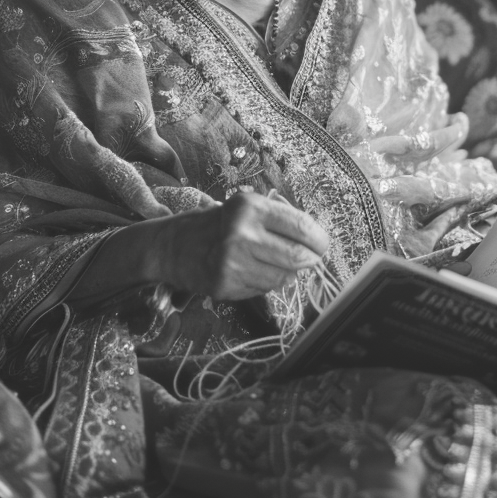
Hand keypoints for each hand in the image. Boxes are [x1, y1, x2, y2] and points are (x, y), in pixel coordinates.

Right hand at [148, 192, 329, 300]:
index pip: (301, 227)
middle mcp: (241, 234)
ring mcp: (233, 263)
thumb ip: (281, 220)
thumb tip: (317, 240)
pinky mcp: (226, 286)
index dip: (319, 240)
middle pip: (298, 257)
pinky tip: (252, 270)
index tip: (323, 245)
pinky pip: (265, 289)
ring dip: (287, 272)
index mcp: (251, 207)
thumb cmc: (219, 224)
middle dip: (310, 260)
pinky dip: (267, 282)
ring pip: (284, 277)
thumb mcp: (247, 208)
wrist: (173, 246)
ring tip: (271, 261)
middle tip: (311, 259)